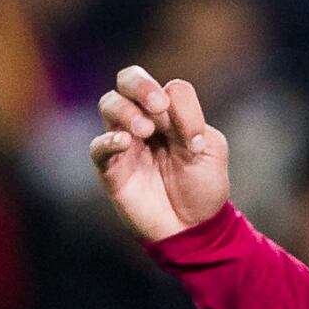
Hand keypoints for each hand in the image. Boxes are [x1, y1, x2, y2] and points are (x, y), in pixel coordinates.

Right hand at [88, 65, 231, 242]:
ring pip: (109, 104)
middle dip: (140, 85)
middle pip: (127, 80)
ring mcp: (125, 143)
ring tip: (145, 130)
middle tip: (158, 105)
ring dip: (127, 110)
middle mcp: (143, 120)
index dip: (178, 104)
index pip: (166, 88)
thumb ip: (192, 120)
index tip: (193, 137)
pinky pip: (98, 147)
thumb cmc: (202, 186)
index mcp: (170, 113)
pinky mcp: (111, 169)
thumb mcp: (210, 148)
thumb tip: (164, 109)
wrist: (193, 228)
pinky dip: (108, 141)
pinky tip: (125, 142)